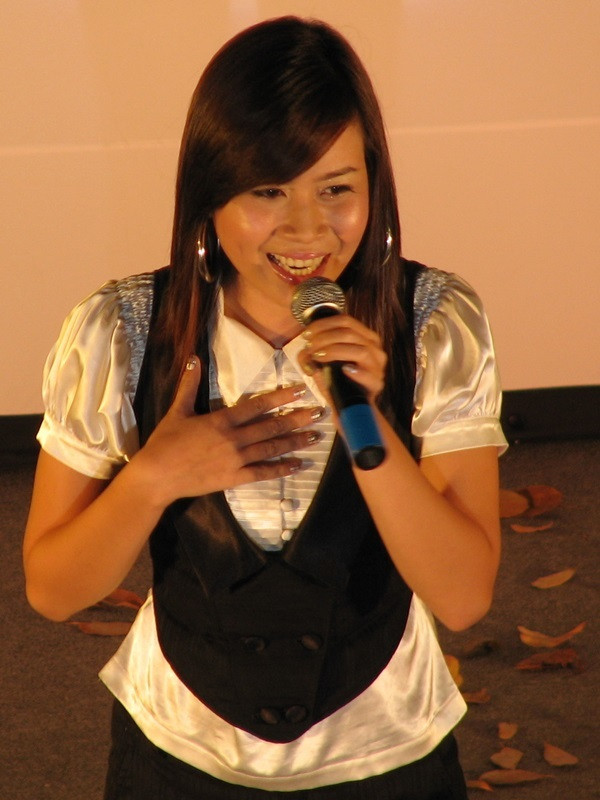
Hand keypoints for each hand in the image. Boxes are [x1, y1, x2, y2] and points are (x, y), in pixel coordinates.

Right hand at [132, 356, 320, 504]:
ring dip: (295, 442)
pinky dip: (282, 469)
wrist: (156, 476)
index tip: (300, 391)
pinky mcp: (234, 478)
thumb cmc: (165, 442)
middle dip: (297, 419)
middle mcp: (234, 438)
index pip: (257, 405)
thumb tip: (193, 358)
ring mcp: (236, 460)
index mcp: (221, 420)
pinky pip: (263, 473)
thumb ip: (189, 384)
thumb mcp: (177, 410)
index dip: (280, 397)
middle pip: (271, 426)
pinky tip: (298, 465)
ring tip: (315, 436)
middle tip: (319, 413)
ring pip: (271, 448)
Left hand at [296, 314, 386, 401]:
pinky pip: (369, 375)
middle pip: (350, 333)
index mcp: (364, 337)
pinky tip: (344, 370)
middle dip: (325, 338)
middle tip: (310, 347)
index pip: (345, 321)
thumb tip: (305, 350)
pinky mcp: (377, 384)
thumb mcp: (321, 362)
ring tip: (319, 357)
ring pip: (360, 350)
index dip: (324, 324)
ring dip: (336, 351)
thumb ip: (311, 353)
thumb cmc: (335, 381)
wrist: (348, 407)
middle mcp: (374, 348)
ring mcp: (377, 366)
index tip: (307, 334)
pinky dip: (356, 372)